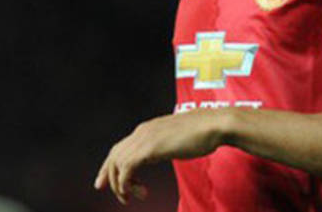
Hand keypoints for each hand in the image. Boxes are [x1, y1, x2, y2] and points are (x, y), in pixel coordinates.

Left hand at [94, 109, 227, 204]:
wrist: (214, 125)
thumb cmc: (203, 133)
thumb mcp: (177, 139)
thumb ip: (165, 144)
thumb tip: (163, 151)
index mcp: (148, 129)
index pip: (121, 147)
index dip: (111, 164)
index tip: (108, 180)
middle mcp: (142, 132)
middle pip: (114, 154)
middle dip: (107, 175)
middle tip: (107, 190)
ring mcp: (144, 138)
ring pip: (117, 164)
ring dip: (121, 184)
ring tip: (133, 196)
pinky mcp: (149, 148)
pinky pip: (126, 169)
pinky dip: (126, 183)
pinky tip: (138, 191)